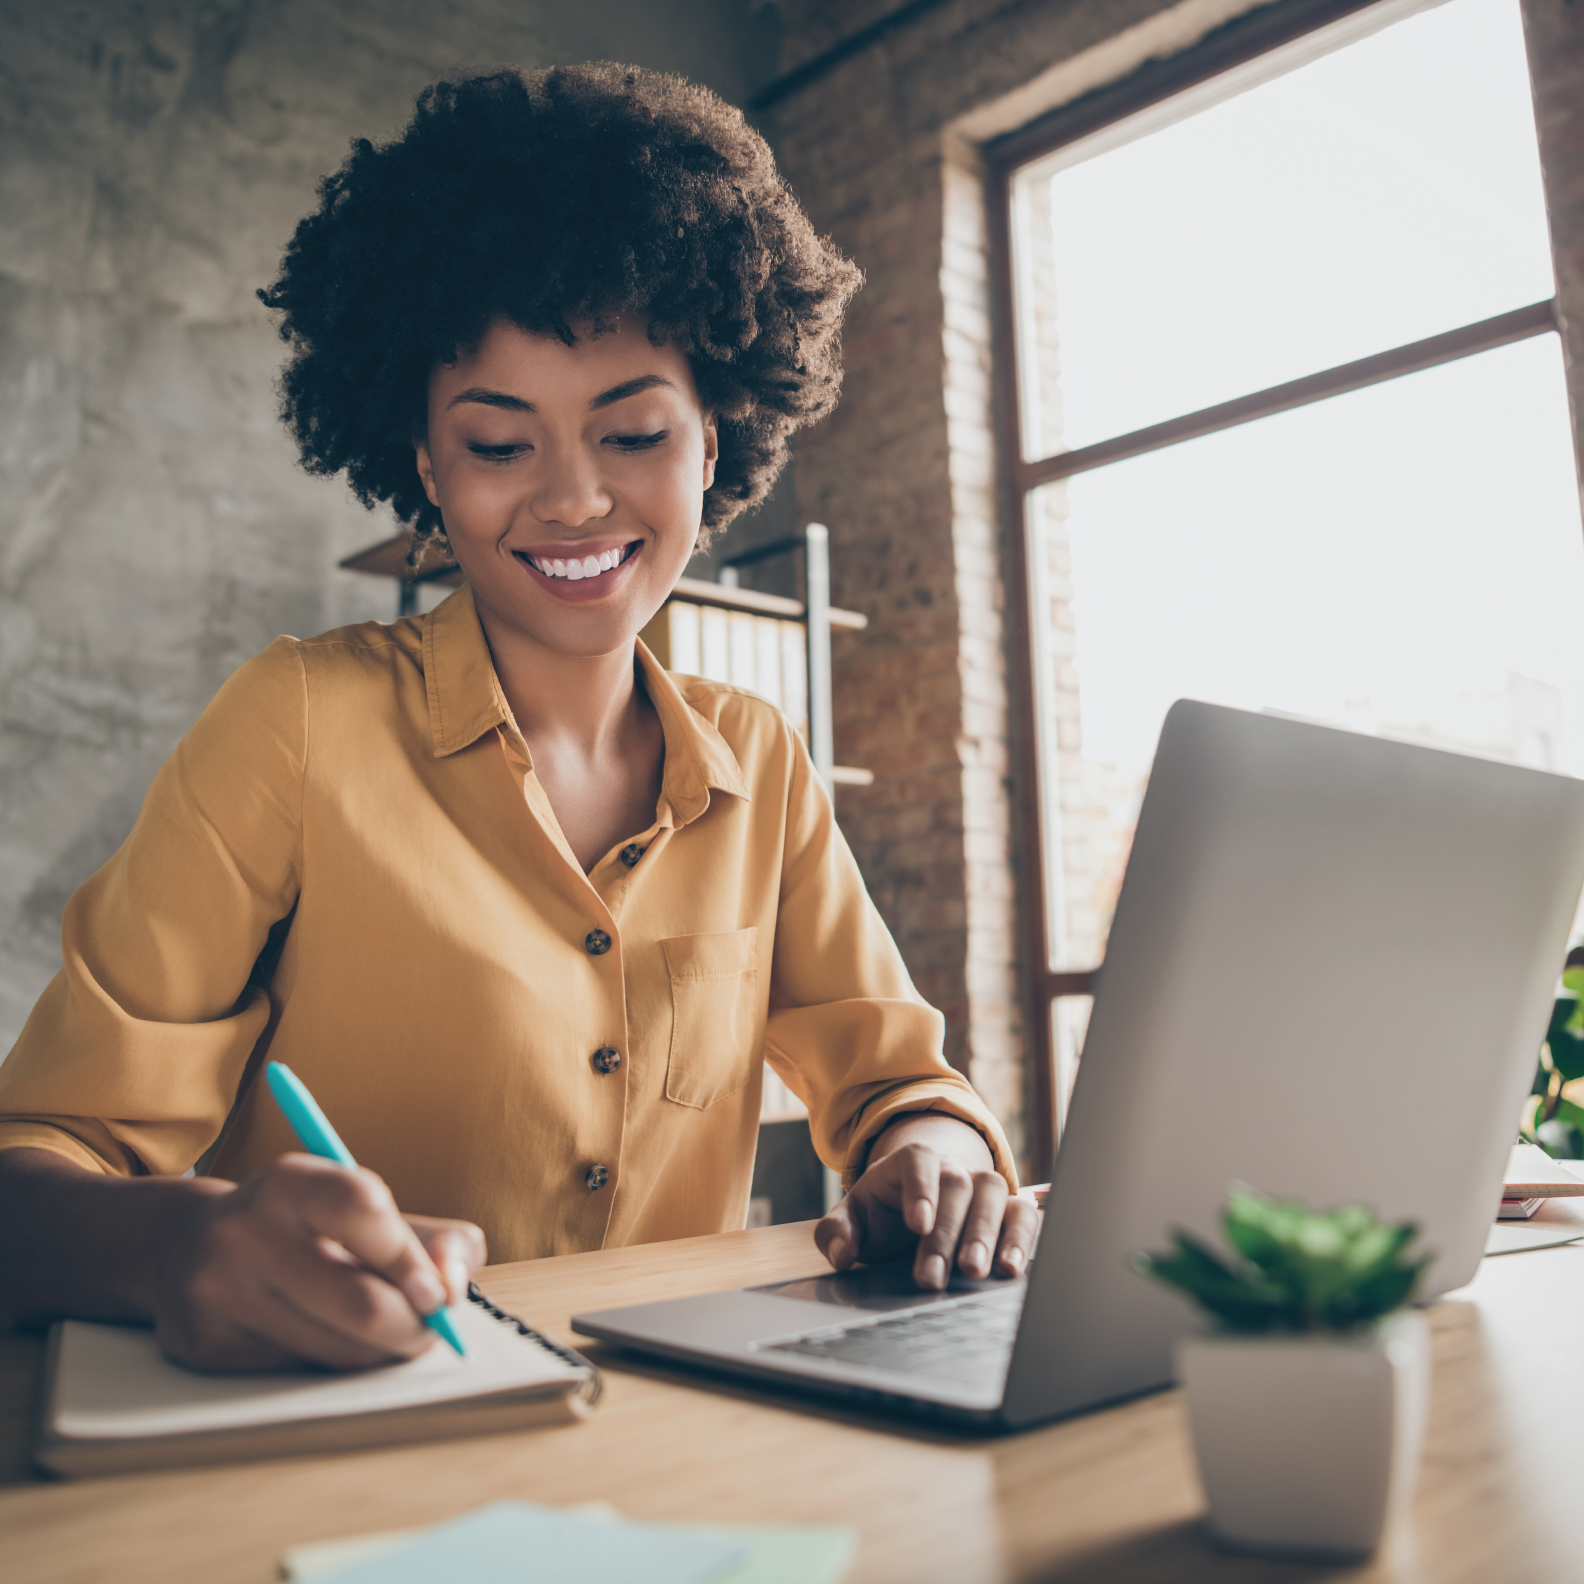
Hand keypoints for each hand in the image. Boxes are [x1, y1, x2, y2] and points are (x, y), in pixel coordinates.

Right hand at [152, 1153, 485, 1370]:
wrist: (188, 1246)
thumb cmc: (305, 1227)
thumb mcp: (366, 1209)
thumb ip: (433, 1239)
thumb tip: (454, 1285)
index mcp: (288, 1184)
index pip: (363, 1208)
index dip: (411, 1257)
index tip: (437, 1290)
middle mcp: (244, 1233)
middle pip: (359, 1302)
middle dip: (414, 1325)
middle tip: (431, 1324)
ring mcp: (219, 1293)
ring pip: (337, 1350)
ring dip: (382, 1350)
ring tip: (390, 1331)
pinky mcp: (207, 1346)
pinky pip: (303, 1372)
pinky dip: (339, 1363)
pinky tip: (336, 1338)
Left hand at [814, 1115, 1036, 1289]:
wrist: (914, 1210)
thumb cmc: (884, 1213)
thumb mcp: (854, 1218)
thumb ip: (838, 1232)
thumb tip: (840, 1253)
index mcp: (911, 1161)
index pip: (918, 1160)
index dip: (921, 1188)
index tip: (917, 1224)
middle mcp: (952, 1167)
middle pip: (957, 1185)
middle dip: (946, 1232)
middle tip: (934, 1275)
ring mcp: (982, 1186)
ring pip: (994, 1193)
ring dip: (986, 1234)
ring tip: (974, 1271)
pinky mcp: (1007, 1211)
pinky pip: (1022, 1214)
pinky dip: (1021, 1237)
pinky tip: (1009, 1268)